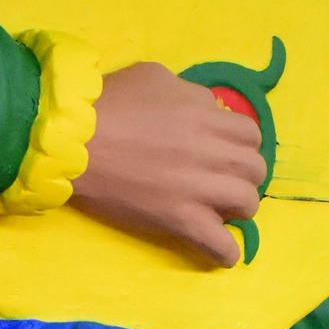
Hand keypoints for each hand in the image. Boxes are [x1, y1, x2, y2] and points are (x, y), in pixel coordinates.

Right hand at [72, 62, 265, 266]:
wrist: (73, 141)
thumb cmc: (109, 103)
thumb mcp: (155, 77)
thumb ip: (190, 94)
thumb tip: (208, 111)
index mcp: (207, 117)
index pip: (250, 134)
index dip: (239, 143)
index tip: (222, 150)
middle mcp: (212, 153)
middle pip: (255, 169)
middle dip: (242, 174)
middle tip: (219, 179)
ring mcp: (199, 189)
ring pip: (248, 204)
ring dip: (236, 207)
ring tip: (216, 209)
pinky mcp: (180, 220)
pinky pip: (221, 246)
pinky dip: (224, 251)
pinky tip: (217, 249)